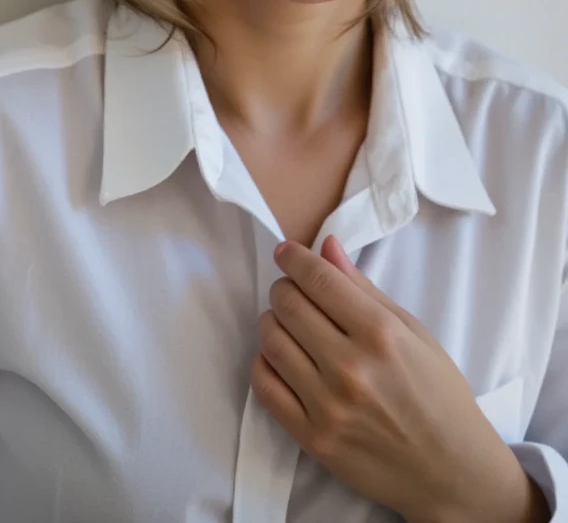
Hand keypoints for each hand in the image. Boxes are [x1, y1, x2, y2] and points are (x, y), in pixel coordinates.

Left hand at [250, 236, 533, 522]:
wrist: (452, 471)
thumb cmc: (440, 395)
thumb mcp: (414, 332)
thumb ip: (364, 288)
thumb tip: (327, 246)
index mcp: (380, 333)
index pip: (318, 280)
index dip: (294, 258)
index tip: (286, 252)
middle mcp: (350, 367)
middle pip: (288, 305)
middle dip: (284, 288)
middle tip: (292, 290)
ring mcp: (328, 406)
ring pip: (270, 341)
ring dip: (272, 322)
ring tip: (288, 324)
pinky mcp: (313, 438)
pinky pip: (265, 387)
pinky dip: (264, 363)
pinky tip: (280, 358)